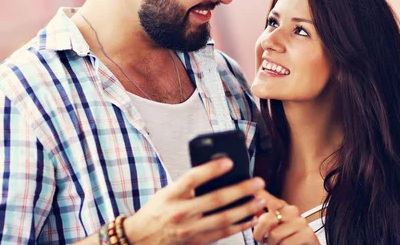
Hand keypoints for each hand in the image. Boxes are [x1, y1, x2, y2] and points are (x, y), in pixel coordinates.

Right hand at [122, 158, 266, 244]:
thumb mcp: (167, 193)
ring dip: (245, 209)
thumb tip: (216, 172)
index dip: (211, 169)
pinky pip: (222, 233)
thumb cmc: (156, 211)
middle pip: (214, 199)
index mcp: (171, 195)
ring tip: (260, 200)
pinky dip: (239, 226)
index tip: (229, 161)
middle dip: (240, 190)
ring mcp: (189, 230)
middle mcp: (180, 213)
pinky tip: (251, 218)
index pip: (192, 178)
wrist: (139, 240)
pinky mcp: (196, 241)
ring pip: (223, 219)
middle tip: (258, 182)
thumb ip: (188, 184)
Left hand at [253, 192, 319, 244]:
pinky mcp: (308, 234)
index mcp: (282, 207)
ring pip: (274, 234)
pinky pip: (285, 243)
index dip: (256, 194)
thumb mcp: (273, 229)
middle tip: (264, 240)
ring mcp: (301, 222)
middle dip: (260, 234)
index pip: (266, 198)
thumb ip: (263, 219)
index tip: (252, 192)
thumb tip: (253, 206)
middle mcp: (292, 211)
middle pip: (266, 219)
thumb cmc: (287, 241)